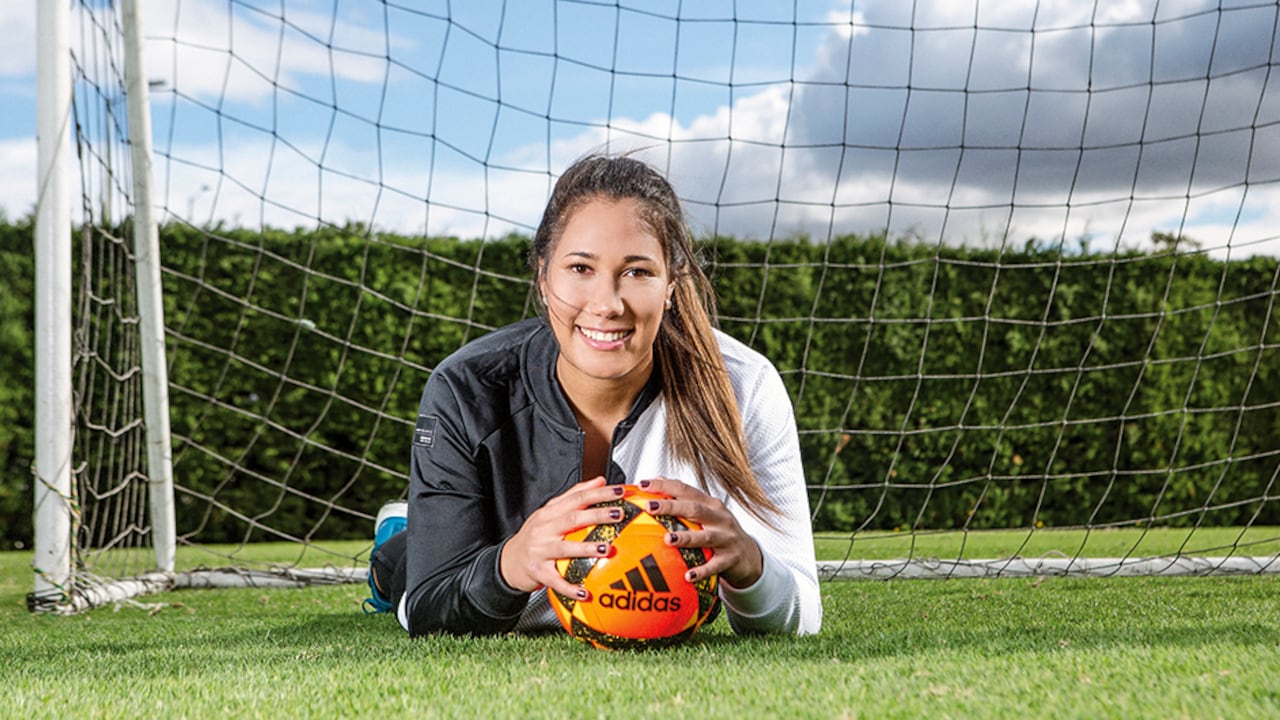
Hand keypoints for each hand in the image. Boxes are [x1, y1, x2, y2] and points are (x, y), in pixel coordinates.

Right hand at [499, 477, 625, 598]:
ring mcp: (540, 550)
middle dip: (597, 515)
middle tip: (618, 514)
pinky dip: (570, 587)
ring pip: (565, 548)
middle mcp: (544, 529)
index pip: (577, 498)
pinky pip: (556, 581)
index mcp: (550, 513)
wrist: (508, 561)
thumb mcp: (550, 512)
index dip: (599, 493)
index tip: (619, 491)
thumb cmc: (534, 536)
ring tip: (606, 549)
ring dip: (587, 548)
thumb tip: (600, 481)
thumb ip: (574, 496)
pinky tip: (584, 592)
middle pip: (573, 519)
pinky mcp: (538, 571)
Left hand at [637, 477, 763, 588]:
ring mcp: (726, 538)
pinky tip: (688, 575)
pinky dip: (702, 570)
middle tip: (650, 507)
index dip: (664, 486)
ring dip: (686, 537)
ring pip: (705, 536)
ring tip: (668, 539)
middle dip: (671, 506)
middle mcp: (719, 518)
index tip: (643, 485)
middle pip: (694, 508)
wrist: (749, 555)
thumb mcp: (706, 513)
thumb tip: (657, 481)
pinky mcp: (730, 559)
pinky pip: (715, 566)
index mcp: (710, 504)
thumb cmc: (720, 532)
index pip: (685, 490)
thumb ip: (685, 500)